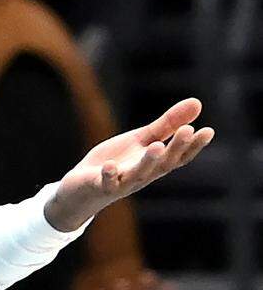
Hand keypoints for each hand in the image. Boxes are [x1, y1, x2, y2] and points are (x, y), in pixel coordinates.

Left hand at [46, 99, 213, 230]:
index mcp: (155, 165)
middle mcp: (143, 176)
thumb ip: (168, 124)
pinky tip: (110, 165)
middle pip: (163, 164)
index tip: (208, 130)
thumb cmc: (116, 162)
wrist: (81, 187)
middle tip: (188, 130)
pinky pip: (106, 183)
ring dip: (148, 161)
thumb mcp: (142, 139)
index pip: (179, 156)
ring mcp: (122, 183)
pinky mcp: (100, 186)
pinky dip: (109, 176)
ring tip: (156, 146)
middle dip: (176, 148)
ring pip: (138, 174)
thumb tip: (197, 102)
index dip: (194, 146)